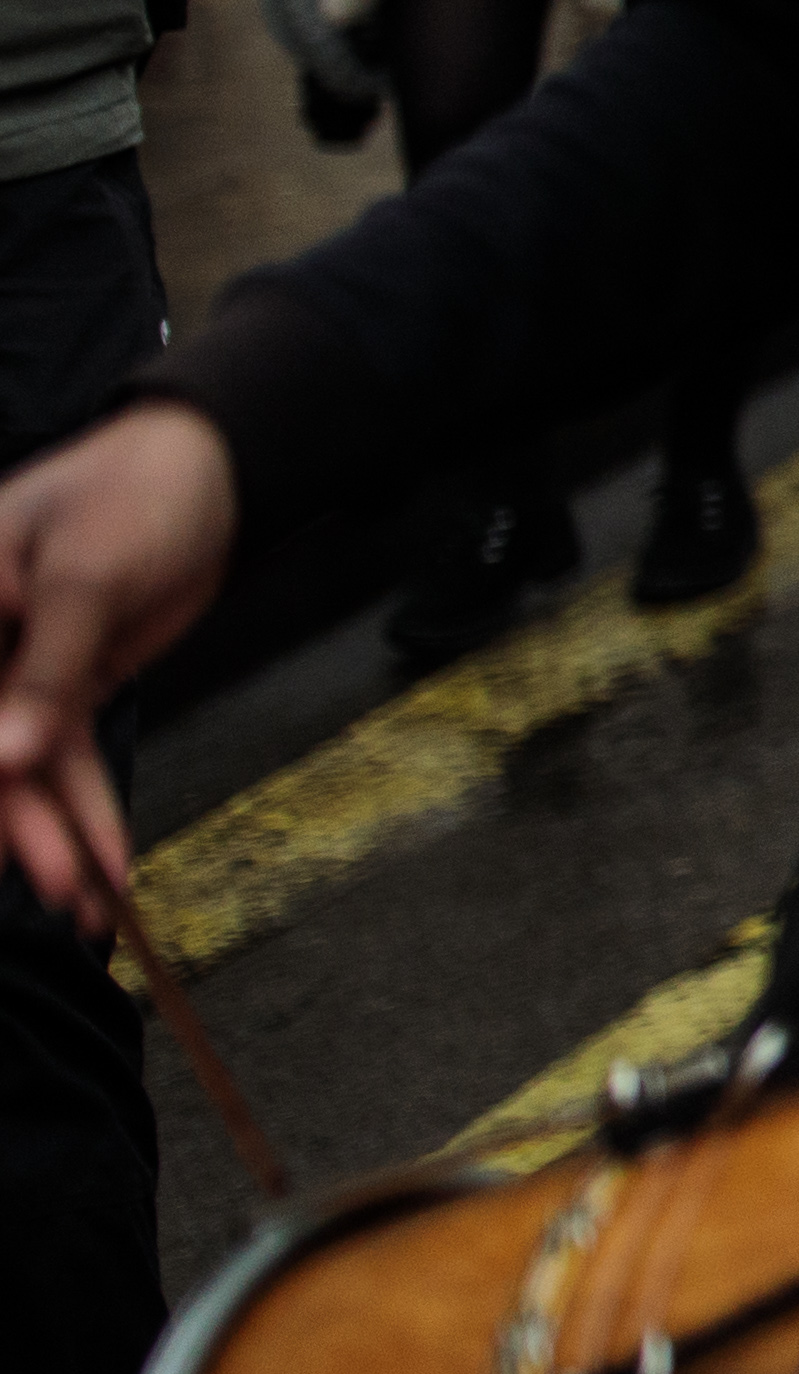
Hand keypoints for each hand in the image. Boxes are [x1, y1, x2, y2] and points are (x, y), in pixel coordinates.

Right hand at [0, 405, 232, 929]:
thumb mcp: (83, 578)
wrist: (204, 468)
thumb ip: (44, 673)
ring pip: (24, 769)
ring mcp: (15, 674)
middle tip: (54, 890)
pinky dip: (87, 809)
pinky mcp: (65, 687)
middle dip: (17, 827)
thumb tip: (4, 760)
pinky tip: (106, 863)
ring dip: (55, 836)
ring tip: (88, 904)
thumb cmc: (130, 495)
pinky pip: (67, 759)